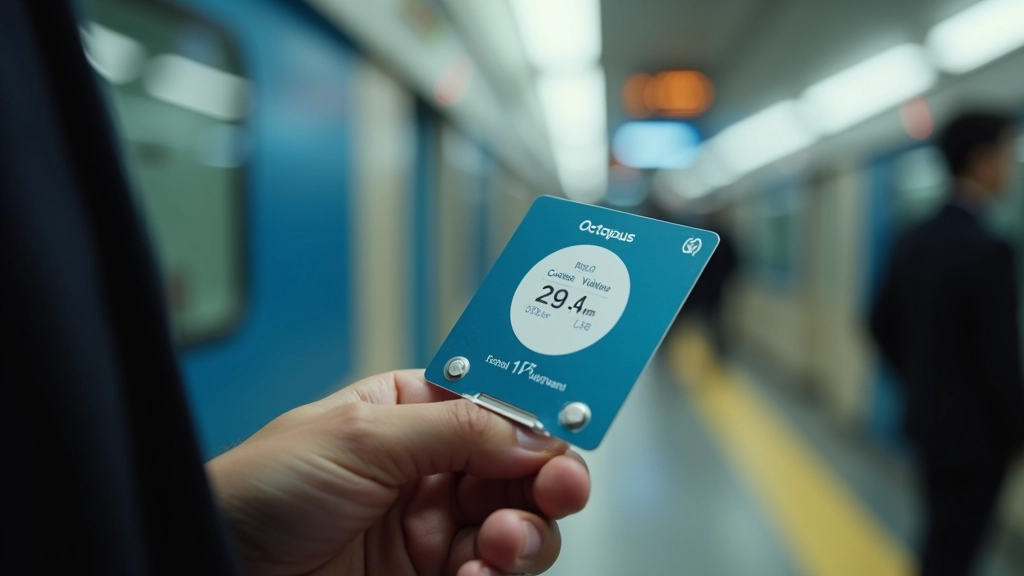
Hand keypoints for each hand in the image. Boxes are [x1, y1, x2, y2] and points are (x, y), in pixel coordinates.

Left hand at [206, 370, 590, 575]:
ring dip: (527, 534)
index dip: (537, 412)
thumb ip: (454, 429)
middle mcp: (429, 472)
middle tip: (558, 486)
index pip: (495, 406)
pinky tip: (476, 575)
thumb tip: (531, 428)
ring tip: (503, 542)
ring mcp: (431, 533)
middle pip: (522, 471)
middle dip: (549, 478)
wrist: (213, 567)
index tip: (571, 423)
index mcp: (410, 416)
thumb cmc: (255, 489)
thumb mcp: (358, 438)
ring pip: (519, 528)